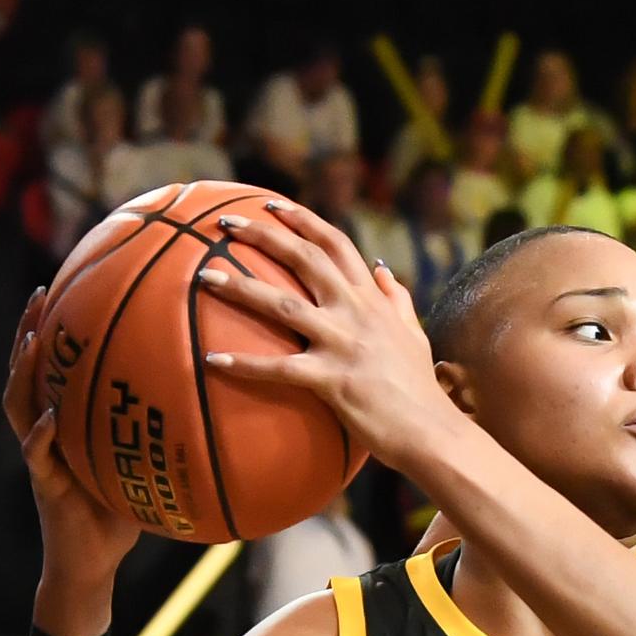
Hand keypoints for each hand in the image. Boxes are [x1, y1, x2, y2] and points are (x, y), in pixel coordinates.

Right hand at [2, 288, 138, 587]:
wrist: (92, 563)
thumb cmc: (122, 512)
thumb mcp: (144, 462)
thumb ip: (163, 431)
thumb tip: (217, 400)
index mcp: (67, 422)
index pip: (56, 366)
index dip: (56, 327)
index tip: (68, 286)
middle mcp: (47, 432)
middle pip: (27, 372)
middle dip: (29, 330)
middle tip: (40, 293)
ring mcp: (41, 457)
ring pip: (19, 405)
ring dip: (23, 372)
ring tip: (31, 342)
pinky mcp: (45, 485)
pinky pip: (37, 455)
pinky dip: (42, 435)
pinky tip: (51, 418)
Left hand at [199, 201, 457, 470]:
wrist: (432, 431)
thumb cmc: (419, 387)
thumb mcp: (413, 333)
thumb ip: (395, 298)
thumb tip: (381, 268)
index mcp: (372, 300)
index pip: (336, 244)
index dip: (302, 220)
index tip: (270, 204)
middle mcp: (356, 312)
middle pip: (304, 259)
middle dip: (263, 234)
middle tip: (225, 221)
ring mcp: (344, 343)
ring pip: (283, 305)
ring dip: (241, 288)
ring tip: (204, 277)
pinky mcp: (332, 379)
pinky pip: (279, 368)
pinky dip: (244, 363)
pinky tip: (212, 359)